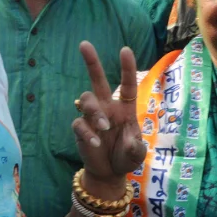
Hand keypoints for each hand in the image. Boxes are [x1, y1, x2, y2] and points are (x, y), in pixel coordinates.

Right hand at [71, 42, 146, 184]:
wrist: (109, 172)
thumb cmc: (126, 157)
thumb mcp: (136, 154)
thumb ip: (135, 147)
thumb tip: (130, 142)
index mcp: (125, 108)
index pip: (127, 84)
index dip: (126, 68)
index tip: (125, 50)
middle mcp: (108, 107)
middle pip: (98, 80)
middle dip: (92, 62)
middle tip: (84, 44)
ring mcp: (93, 117)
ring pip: (87, 99)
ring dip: (95, 111)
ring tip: (104, 127)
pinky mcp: (81, 129)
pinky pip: (79, 123)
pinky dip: (87, 132)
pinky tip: (95, 142)